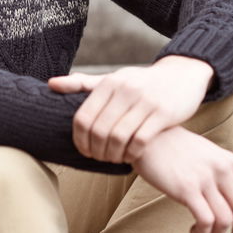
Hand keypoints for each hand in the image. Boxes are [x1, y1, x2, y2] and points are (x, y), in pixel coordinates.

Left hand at [48, 55, 213, 162]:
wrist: (182, 74)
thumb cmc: (141, 81)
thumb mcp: (113, 78)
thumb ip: (83, 84)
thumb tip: (50, 84)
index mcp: (108, 83)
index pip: (83, 118)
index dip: (79, 140)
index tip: (84, 151)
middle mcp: (124, 90)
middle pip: (98, 130)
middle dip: (96, 151)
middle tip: (99, 158)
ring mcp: (144, 101)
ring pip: (118, 137)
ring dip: (113, 155)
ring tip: (114, 159)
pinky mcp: (163, 113)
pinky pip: (140, 140)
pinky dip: (132, 153)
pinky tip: (131, 156)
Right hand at [132, 126, 232, 232]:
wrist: (147, 135)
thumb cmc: (174, 148)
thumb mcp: (207, 154)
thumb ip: (224, 174)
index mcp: (231, 162)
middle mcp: (222, 169)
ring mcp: (205, 178)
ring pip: (226, 221)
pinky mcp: (186, 187)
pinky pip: (206, 220)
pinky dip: (204, 232)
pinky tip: (194, 230)